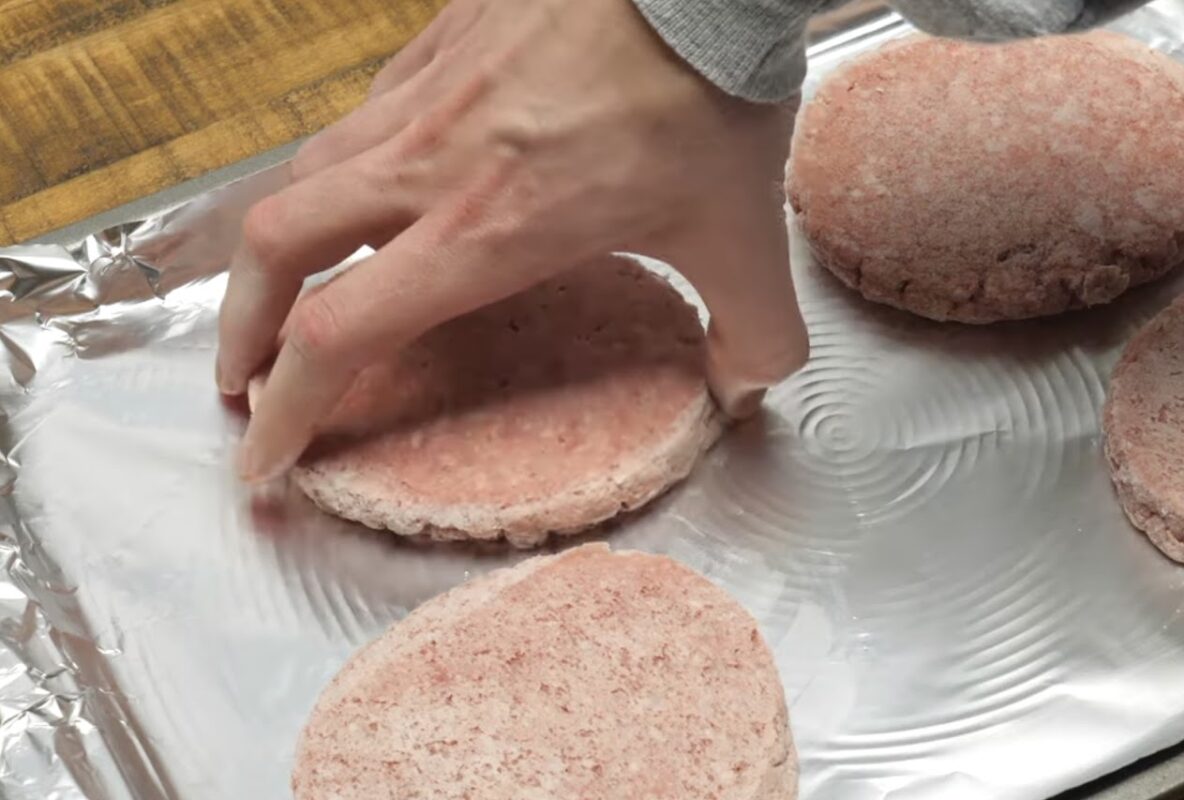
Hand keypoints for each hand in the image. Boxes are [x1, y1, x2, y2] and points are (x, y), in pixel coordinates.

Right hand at [216, 0, 808, 482]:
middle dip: (242, 327)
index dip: (288, 411)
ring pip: (305, 170)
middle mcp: (429, 167)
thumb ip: (754, 332)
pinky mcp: (441, 37)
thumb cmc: (709, 94)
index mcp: (484, 234)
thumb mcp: (745, 236)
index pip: (339, 337)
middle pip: (277, 247)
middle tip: (245, 375)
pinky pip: (364, 110)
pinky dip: (346, 160)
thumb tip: (748, 386)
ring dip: (280, 240)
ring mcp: (425, 94)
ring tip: (291, 280)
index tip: (265, 457)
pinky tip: (378, 175)